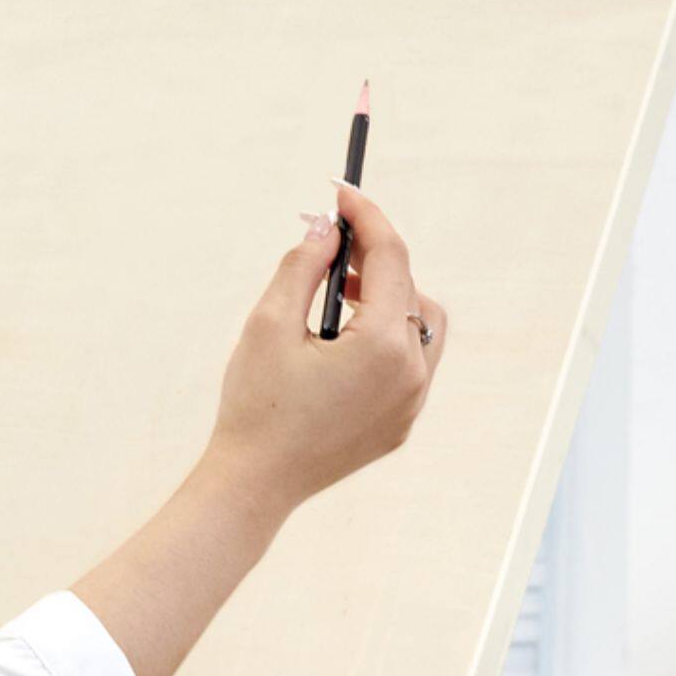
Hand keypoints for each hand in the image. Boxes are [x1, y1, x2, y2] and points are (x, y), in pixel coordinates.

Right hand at [206, 187, 445, 519]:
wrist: (254, 485)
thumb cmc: (255, 405)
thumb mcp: (269, 324)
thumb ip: (303, 266)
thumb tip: (326, 227)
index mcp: (381, 346)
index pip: (389, 258)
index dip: (366, 217)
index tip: (341, 191)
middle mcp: (411, 374)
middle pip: (409, 288)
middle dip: (375, 255)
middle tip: (332, 239)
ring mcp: (411, 403)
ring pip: (420, 324)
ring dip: (387, 296)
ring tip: (337, 290)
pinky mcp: (401, 423)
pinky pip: (411, 361)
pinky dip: (387, 334)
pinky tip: (344, 334)